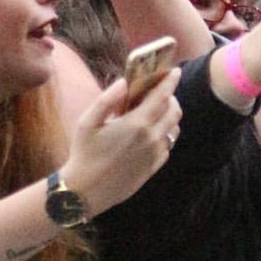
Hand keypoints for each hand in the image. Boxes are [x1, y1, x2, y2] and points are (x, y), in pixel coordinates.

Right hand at [60, 67, 181, 218]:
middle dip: (171, 98)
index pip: (162, 97)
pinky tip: (151, 132)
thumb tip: (124, 81)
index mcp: (137, 124)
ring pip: (175, 129)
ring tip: (156, 111)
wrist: (89, 189)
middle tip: (161, 92)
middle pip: (174, 112)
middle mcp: (152, 138)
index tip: (176, 71)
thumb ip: (107, 99)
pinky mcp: (155, 166)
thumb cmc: (84, 152)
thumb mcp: (88, 121)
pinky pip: (168, 145)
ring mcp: (156, 153)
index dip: (170, 82)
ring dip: (170, 116)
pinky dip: (165, 133)